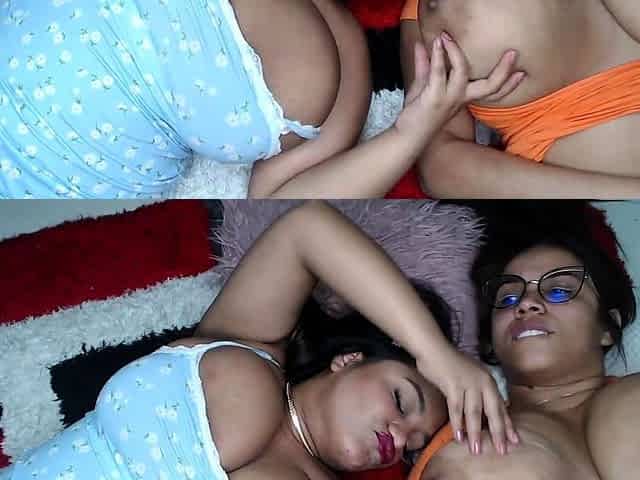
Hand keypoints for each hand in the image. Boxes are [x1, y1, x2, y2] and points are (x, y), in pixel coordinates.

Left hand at [395, 32, 525, 144]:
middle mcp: (459, 99)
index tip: (523, 73)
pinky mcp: (434, 97)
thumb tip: (422, 45)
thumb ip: (426, 66)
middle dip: (504, 71)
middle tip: (513, 54)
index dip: (509, 85)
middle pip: (489, 87)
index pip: (491, 92)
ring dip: (456, 52)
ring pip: (462, 72)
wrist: (407, 136)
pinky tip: (437, 44)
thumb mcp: (424, 87)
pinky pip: (439, 72)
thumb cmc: (417, 115)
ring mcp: (448, 99)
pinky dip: (438, 56)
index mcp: (463, 98)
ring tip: (447, 36)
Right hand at [417, 347, 519, 455]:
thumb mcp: (472, 374)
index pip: (500, 406)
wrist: (435, 349)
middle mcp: (482, 383)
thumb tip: (486, 409)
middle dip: (497, 433)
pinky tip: (459, 436)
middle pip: (492, 412)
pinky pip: (456, 408)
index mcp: (488, 381)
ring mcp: (468, 383)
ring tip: (476, 449)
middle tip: (501, 451)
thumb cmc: (451, 362)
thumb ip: (480, 390)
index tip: (514, 441)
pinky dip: (457, 423)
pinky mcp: (453, 385)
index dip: (507, 424)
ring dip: (475, 432)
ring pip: (474, 413)